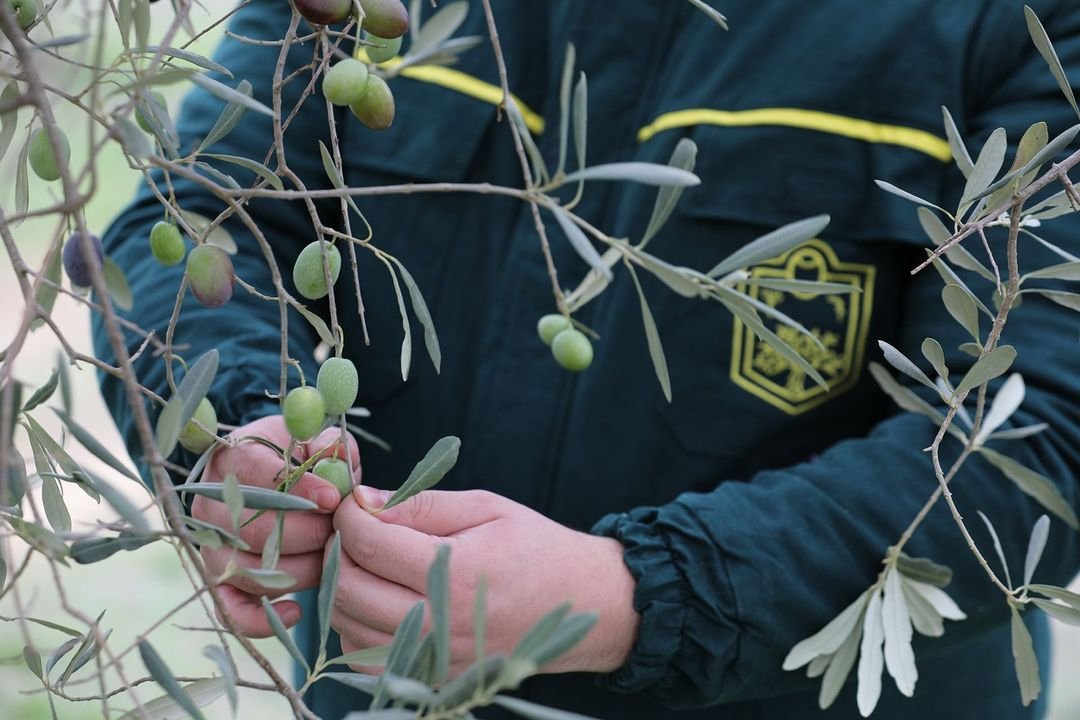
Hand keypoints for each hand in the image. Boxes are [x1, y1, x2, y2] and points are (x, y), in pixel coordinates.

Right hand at [192, 415, 360, 637]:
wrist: (282, 483)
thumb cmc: (302, 462)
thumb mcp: (315, 442)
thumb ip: (327, 445)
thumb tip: (331, 458)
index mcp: (231, 459)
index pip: (257, 473)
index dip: (299, 489)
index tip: (333, 498)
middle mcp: (210, 504)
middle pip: (253, 529)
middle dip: (308, 534)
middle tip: (337, 531)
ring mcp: (211, 546)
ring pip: (248, 571)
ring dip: (298, 571)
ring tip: (328, 559)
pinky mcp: (218, 581)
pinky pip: (231, 610)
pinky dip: (262, 619)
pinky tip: (296, 610)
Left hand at [330, 487, 638, 676]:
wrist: (583, 605)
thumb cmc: (536, 547)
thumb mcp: (487, 508)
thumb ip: (424, 504)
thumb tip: (365, 500)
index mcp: (458, 573)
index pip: (370, 543)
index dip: (349, 516)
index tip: (352, 501)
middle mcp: (441, 623)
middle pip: (348, 589)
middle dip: (338, 551)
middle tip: (353, 529)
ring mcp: (434, 658)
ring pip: (347, 625)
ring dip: (342, 587)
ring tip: (366, 560)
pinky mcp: (432, 676)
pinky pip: (364, 656)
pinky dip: (355, 625)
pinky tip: (377, 598)